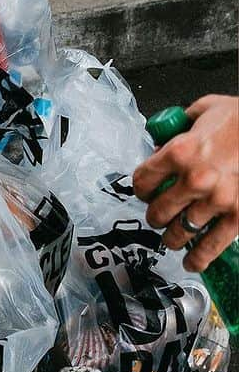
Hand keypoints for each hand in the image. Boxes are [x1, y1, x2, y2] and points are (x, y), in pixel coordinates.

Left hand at [133, 94, 238, 272]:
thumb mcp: (205, 110)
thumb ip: (180, 126)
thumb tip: (162, 141)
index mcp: (181, 150)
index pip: (143, 181)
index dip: (141, 188)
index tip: (145, 191)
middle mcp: (196, 178)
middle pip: (158, 211)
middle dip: (156, 215)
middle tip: (159, 215)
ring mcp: (217, 200)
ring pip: (179, 232)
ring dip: (173, 237)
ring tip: (174, 237)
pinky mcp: (238, 215)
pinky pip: (211, 246)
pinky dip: (198, 259)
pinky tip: (191, 261)